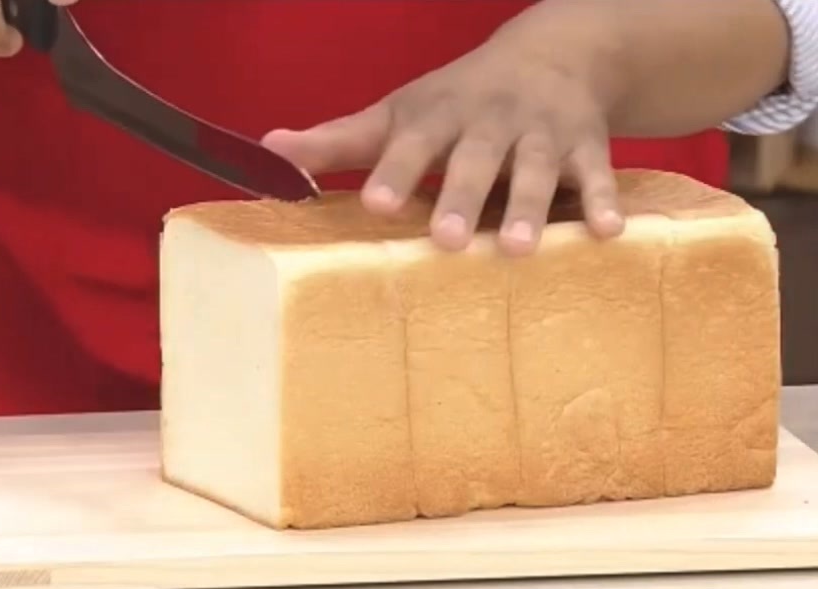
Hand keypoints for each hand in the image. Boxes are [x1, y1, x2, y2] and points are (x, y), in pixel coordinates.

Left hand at [262, 42, 624, 255]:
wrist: (554, 52)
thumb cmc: (455, 101)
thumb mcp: (396, 114)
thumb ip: (337, 141)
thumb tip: (267, 150)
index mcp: (435, 116)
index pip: (410, 143)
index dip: (394, 171)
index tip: (375, 203)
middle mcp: (487, 121)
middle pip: (475, 158)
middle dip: (463, 196)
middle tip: (447, 241)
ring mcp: (540, 132)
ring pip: (538, 168)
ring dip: (531, 207)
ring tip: (518, 250)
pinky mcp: (588, 145)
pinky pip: (599, 174)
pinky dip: (605, 201)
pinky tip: (609, 234)